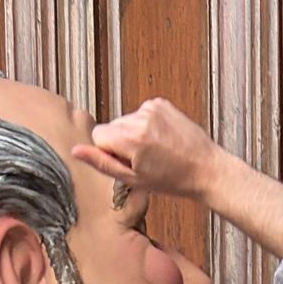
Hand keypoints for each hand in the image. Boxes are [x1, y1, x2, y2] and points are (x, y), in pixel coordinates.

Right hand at [72, 98, 220, 201]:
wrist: (206, 168)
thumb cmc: (173, 180)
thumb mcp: (133, 179)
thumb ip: (102, 163)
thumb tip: (76, 151)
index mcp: (131, 137)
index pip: (98, 135)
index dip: (109, 152)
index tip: (128, 163)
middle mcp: (140, 117)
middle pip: (112, 127)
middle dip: (122, 143)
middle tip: (145, 160)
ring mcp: (152, 107)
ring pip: (126, 121)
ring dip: (135, 135)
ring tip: (156, 152)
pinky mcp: (161, 103)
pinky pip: (141, 114)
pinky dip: (147, 126)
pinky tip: (161, 140)